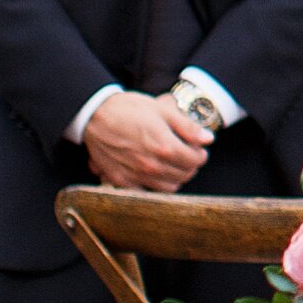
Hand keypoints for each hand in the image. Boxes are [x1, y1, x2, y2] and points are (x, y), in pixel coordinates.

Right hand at [83, 88, 212, 191]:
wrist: (95, 115)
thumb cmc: (128, 109)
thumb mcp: (162, 110)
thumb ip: (188, 127)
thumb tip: (208, 139)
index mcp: (165, 147)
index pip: (196, 161)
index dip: (200, 154)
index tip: (197, 148)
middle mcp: (152, 166)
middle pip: (185, 175)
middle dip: (190, 165)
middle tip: (186, 154)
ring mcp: (136, 176)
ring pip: (169, 187)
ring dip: (175, 176)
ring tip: (171, 163)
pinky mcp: (121, 181)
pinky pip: (146, 193)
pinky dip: (154, 186)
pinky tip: (153, 173)